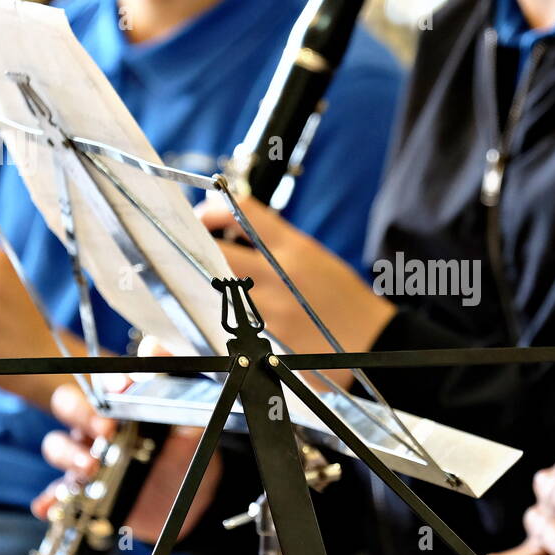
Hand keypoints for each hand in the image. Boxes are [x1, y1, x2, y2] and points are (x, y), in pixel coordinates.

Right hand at [37, 382, 222, 543]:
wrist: (190, 497)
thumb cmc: (183, 450)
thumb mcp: (189, 418)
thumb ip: (173, 383)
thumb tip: (152, 346)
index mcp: (121, 404)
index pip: (103, 383)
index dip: (108, 383)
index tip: (122, 389)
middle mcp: (97, 427)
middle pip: (69, 406)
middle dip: (80, 413)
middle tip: (105, 428)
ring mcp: (87, 459)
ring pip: (58, 446)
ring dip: (68, 455)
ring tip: (91, 467)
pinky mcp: (83, 492)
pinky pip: (57, 494)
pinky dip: (50, 499)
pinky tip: (49, 505)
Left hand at [198, 197, 395, 378]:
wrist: (375, 343)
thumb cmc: (343, 299)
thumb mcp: (315, 258)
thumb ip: (276, 243)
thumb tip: (232, 225)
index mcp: (295, 249)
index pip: (245, 214)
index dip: (213, 211)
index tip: (202, 216)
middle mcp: (280, 276)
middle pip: (218, 252)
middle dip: (194, 248)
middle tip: (180, 251)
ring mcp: (271, 311)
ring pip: (215, 293)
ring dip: (194, 289)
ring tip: (182, 289)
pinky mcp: (267, 342)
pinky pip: (225, 331)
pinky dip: (204, 328)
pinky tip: (185, 331)